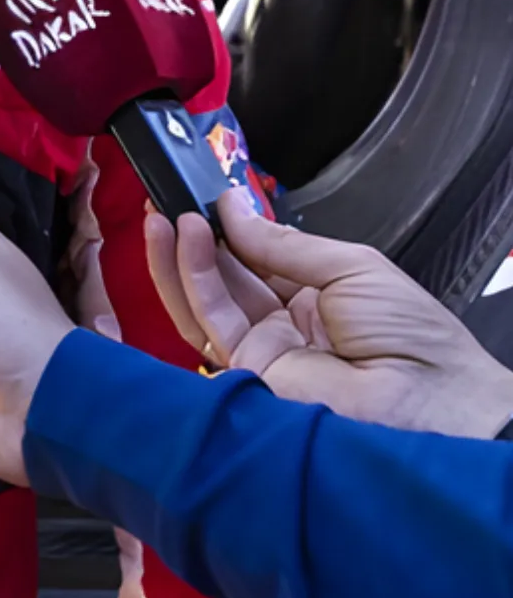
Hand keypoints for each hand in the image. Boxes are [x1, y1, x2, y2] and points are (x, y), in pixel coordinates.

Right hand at [146, 186, 512, 437]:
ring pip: (205, 300)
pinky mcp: (247, 371)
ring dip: (181, 256)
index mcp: (314, 299)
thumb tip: (230, 206)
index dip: (229, 230)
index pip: (256, 259)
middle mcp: (283, 325)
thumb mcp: (349, 266)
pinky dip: (191, 278)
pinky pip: (209, 320)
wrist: (431, 401)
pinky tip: (184, 240)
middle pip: (224, 278)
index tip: (203, 196)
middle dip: (195, 239)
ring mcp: (263, 350)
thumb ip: (281, 242)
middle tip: (169, 199)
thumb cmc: (412, 335)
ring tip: (166, 214)